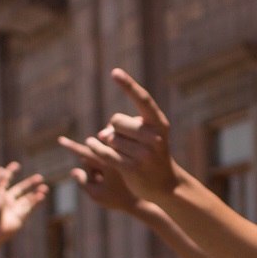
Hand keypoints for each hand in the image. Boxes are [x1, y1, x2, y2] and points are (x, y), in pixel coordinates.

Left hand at [0, 163, 49, 241]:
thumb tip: (2, 169)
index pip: (4, 180)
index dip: (10, 172)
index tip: (16, 165)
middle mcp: (6, 200)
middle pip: (20, 189)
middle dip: (30, 183)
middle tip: (40, 177)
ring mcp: (14, 209)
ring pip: (27, 199)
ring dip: (36, 193)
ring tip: (45, 188)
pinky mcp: (20, 218)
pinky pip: (30, 208)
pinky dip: (36, 202)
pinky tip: (42, 196)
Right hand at [59, 134, 140, 214]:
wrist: (143, 198)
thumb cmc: (119, 198)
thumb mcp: (97, 195)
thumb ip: (82, 182)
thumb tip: (73, 170)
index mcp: (108, 163)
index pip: (84, 152)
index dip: (70, 146)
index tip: (60, 139)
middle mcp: (115, 154)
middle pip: (91, 154)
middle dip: (92, 168)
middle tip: (103, 182)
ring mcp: (120, 153)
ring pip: (98, 154)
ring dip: (99, 166)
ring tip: (110, 181)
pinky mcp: (123, 155)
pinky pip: (106, 156)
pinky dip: (105, 166)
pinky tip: (113, 177)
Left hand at [88, 70, 180, 204]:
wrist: (165, 185)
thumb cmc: (151, 155)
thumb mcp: (145, 136)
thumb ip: (124, 128)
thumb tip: (102, 135)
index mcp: (159, 123)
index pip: (142, 100)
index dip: (128, 85)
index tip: (114, 72)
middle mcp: (154, 137)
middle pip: (116, 121)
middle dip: (113, 127)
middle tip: (121, 137)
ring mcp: (144, 154)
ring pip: (110, 138)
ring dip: (108, 142)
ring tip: (119, 150)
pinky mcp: (132, 169)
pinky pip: (106, 153)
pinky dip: (96, 148)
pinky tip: (91, 144)